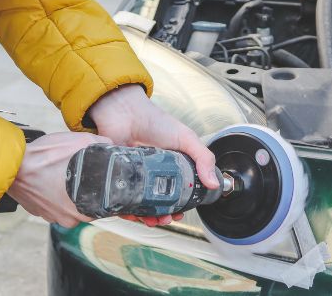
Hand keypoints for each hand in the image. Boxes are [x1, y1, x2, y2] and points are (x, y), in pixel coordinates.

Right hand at [7, 131, 111, 226]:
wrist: (11, 164)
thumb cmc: (44, 156)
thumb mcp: (79, 142)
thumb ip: (101, 145)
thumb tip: (113, 146)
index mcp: (84, 208)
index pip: (106, 205)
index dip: (107, 189)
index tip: (105, 178)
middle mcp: (70, 219)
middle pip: (89, 205)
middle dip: (89, 188)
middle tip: (84, 171)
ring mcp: (53, 217)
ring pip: (71, 204)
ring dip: (71, 191)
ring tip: (65, 173)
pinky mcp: (40, 212)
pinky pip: (55, 203)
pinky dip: (56, 192)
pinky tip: (53, 178)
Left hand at [88, 84, 218, 226]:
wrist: (126, 111)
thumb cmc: (155, 121)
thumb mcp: (186, 138)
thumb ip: (203, 158)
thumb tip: (214, 183)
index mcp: (169, 168)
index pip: (176, 193)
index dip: (180, 206)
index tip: (181, 213)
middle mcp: (151, 174)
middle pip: (157, 203)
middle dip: (163, 215)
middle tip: (166, 218)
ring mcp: (133, 177)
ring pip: (139, 204)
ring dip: (146, 216)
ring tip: (152, 220)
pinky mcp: (117, 178)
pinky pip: (121, 199)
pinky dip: (126, 210)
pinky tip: (133, 214)